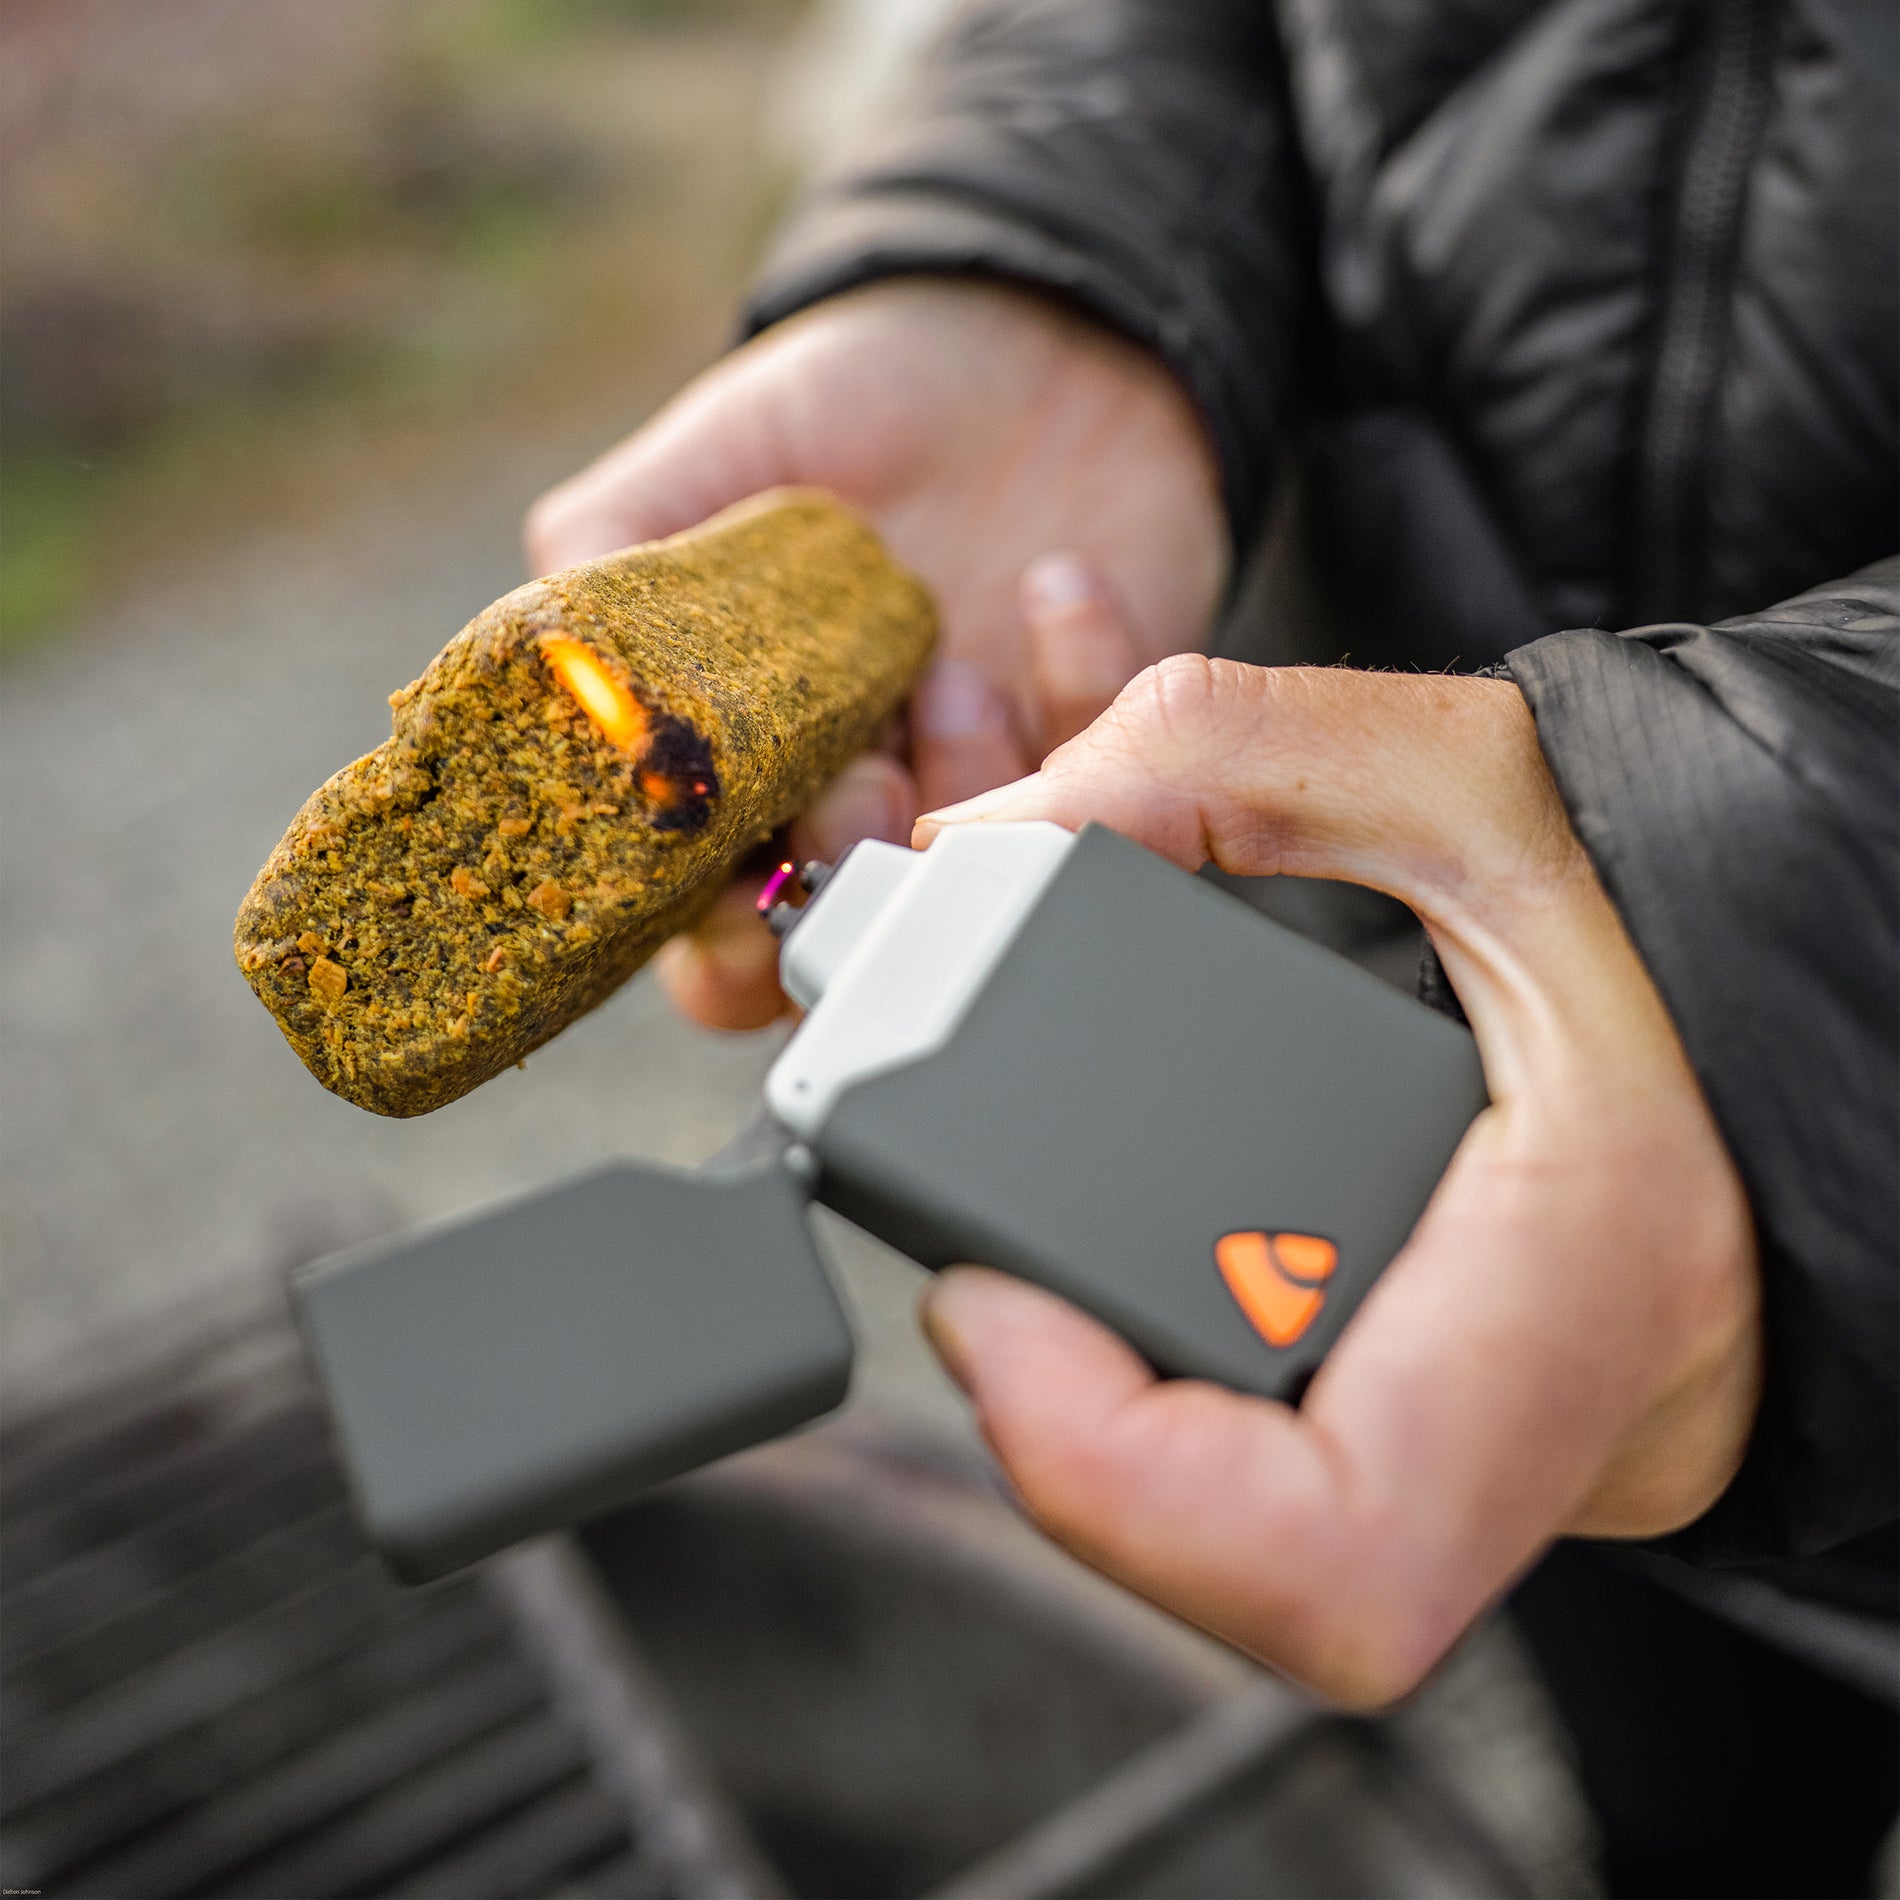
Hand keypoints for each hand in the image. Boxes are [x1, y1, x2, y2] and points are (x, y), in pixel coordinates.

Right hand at [526, 279, 1225, 1027]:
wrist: (1034, 332)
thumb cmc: (846, 398)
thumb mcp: (702, 457)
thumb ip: (608, 562)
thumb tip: (552, 674)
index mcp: (736, 759)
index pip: (699, 917)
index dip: (708, 943)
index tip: (730, 902)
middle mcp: (852, 793)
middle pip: (837, 945)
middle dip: (842, 898)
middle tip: (858, 792)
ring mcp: (979, 781)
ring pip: (971, 890)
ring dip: (958, 795)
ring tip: (949, 668)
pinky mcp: (1100, 742)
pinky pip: (1111, 783)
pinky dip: (1078, 693)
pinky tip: (1055, 586)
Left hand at [913, 654, 1761, 1707]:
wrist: (1785, 990)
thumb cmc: (1669, 899)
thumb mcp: (1461, 771)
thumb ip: (1216, 757)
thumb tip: (993, 837)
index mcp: (1579, 1282)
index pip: (1342, 1559)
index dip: (1107, 1473)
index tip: (983, 1302)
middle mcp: (1534, 1418)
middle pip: (1243, 1560)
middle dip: (1059, 1424)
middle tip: (979, 1275)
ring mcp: (1487, 1449)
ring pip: (1243, 1548)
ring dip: (1089, 1429)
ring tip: (1015, 1282)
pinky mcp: (1440, 1428)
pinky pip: (1269, 1486)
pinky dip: (1147, 1409)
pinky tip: (1092, 1306)